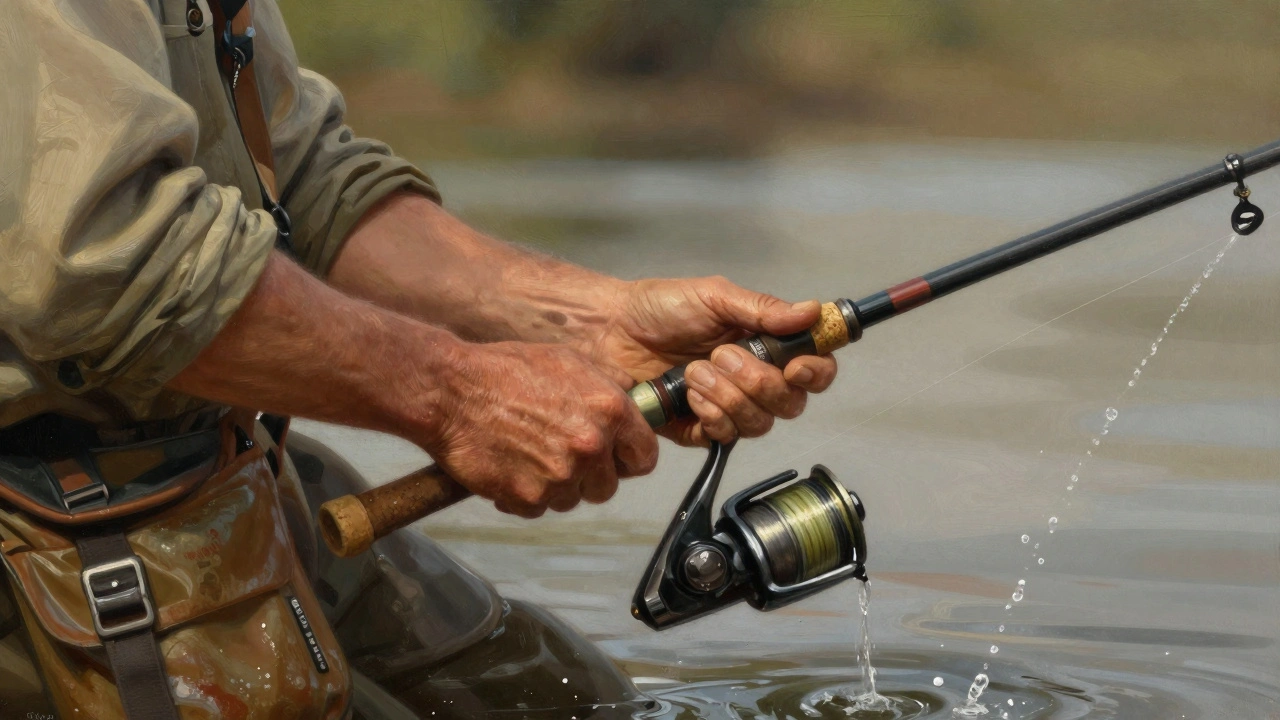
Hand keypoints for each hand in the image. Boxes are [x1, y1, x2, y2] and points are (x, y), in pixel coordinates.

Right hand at [422, 341, 658, 517]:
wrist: (451, 391)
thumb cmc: (507, 369)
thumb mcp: (569, 359)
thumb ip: (609, 381)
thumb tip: (632, 394)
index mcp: (609, 411)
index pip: (645, 457)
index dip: (629, 458)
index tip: (614, 456)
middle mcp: (590, 448)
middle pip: (608, 487)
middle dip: (589, 475)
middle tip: (560, 453)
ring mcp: (559, 477)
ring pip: (572, 500)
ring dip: (556, 485)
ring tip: (529, 455)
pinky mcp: (527, 498)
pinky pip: (538, 508)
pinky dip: (525, 494)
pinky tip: (509, 467)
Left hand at [588, 277, 838, 445]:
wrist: (609, 331)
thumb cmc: (660, 308)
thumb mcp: (714, 296)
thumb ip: (762, 308)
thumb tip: (811, 310)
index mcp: (766, 345)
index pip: (815, 369)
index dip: (815, 373)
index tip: (795, 365)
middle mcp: (754, 380)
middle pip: (790, 404)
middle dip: (758, 382)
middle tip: (721, 356)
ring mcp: (728, 406)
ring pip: (758, 423)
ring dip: (728, 396)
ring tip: (694, 371)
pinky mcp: (700, 429)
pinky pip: (724, 437)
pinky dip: (710, 416)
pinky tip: (689, 395)